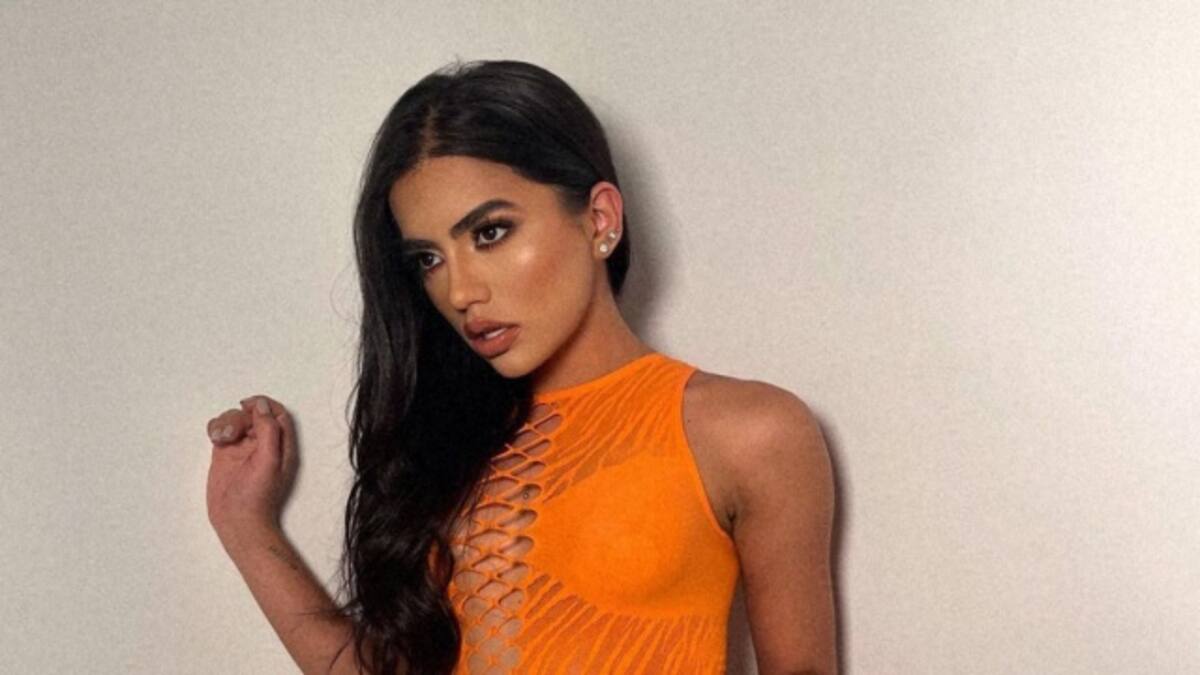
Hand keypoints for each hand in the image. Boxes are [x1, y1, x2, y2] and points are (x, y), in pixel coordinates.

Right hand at [205, 395, 298, 553]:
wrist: (237, 520)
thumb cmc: (258, 496)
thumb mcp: (270, 460)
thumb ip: (269, 430)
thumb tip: (263, 405)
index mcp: (281, 444)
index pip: (277, 414)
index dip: (264, 404)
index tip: (248, 405)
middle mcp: (262, 443)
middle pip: (252, 414)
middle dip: (240, 417)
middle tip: (233, 434)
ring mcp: (242, 447)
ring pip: (234, 419)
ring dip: (226, 422)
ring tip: (222, 439)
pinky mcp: (224, 453)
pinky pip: (220, 430)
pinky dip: (216, 428)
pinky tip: (215, 438)